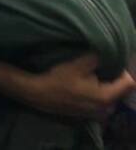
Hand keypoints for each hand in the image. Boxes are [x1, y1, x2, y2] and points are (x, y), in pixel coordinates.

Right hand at [0, 54, 135, 119]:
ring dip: (105, 85)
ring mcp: (98, 114)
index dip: (122, 69)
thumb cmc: (58, 79)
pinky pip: (102, 101)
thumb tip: (107, 50)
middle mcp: (106, 109)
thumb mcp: (77, 64)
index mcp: (106, 97)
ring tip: (91, 75)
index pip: (129, 83)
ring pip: (111, 95)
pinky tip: (84, 84)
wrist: (39, 94)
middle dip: (113, 77)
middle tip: (99, 66)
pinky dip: (97, 92)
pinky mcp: (90, 115)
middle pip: (121, 90)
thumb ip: (96, 57)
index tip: (109, 61)